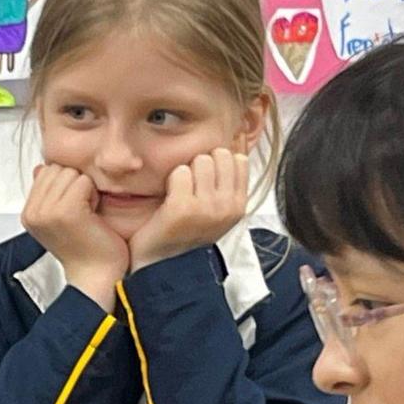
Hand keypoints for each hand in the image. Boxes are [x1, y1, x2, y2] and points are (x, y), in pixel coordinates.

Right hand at [20, 163, 130, 303]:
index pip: (45, 171)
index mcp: (28, 213)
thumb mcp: (59, 217)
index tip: (73, 210)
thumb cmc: (85, 249)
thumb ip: (48, 192)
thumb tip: (41, 169)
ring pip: (70, 173)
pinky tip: (91, 215)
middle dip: (74, 184)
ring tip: (86, 213)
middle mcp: (33, 212)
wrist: (96, 275)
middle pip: (56, 168)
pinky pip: (82, 181)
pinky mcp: (66, 211)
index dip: (65, 185)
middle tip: (81, 212)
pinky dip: (92, 195)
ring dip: (84, 189)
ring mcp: (47, 212)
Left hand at [129, 146, 248, 271]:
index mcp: (239, 205)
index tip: (205, 181)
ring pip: (200, 160)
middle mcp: (227, 207)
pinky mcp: (183, 209)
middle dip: (202, 165)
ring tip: (179, 194)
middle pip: (220, 155)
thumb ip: (228, 179)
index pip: (239, 159)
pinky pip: (180, 172)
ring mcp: (206, 208)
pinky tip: (168, 200)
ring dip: (186, 172)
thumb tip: (238, 137)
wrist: (164, 267)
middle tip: (190, 188)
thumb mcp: (217, 209)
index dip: (218, 163)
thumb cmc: (187, 233)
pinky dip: (171, 182)